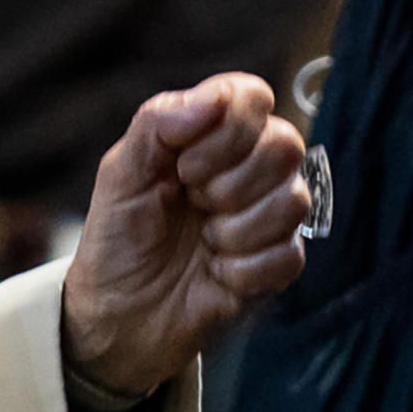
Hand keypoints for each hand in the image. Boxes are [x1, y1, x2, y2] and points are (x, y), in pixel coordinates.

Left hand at [59, 75, 314, 404]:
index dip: (228, 130)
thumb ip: (159, 121)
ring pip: (293, 201)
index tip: (185, 166)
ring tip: (204, 243)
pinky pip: (289, 254)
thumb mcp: (121, 172)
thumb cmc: (119, 237)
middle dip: (229, 185)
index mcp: (213, 135)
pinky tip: (217, 274)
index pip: (253, 97)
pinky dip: (243, 270)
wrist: (119, 315)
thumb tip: (215, 101)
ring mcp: (270, 215)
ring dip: (235, 230)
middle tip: (193, 206)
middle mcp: (250, 167)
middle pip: (285, 145)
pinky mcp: (279, 263)